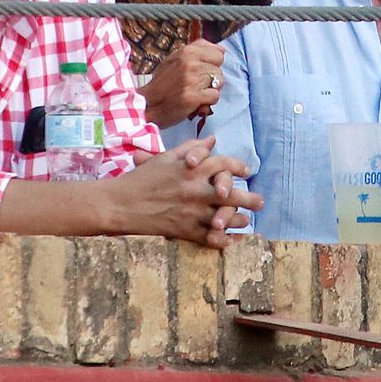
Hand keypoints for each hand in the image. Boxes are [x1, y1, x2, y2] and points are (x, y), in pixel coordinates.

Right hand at [107, 136, 260, 246]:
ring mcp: (191, 212)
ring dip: (239, 220)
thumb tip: (212, 140)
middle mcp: (195, 190)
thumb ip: (192, 148)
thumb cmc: (142, 178)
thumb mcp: (166, 157)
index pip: (224, 164)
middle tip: (260, 202)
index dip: (238, 167)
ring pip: (224, 218)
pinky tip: (232, 241)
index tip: (246, 172)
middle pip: (232, 194)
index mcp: (192, 169)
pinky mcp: (184, 231)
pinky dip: (223, 240)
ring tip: (247, 220)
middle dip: (250, 199)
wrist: (120, 204)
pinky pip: (209, 238)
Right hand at [136, 39, 224, 127]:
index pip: (219, 53)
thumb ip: (197, 51)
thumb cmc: (163, 83)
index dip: (213, 64)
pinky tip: (196, 101)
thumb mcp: (175, 59)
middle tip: (198, 84)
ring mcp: (191, 80)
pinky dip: (207, 101)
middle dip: (212, 79)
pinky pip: (215, 96)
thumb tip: (221, 50)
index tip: (203, 71)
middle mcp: (190, 63)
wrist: (148, 104)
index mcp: (187, 51)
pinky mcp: (193, 96)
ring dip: (210, 90)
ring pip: (219, 82)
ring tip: (196, 92)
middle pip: (219, 69)